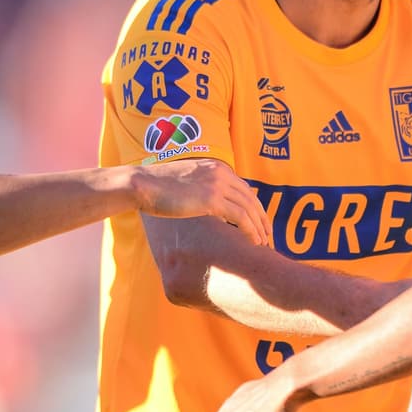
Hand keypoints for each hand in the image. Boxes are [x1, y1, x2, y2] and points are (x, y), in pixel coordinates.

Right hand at [134, 158, 270, 245]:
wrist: (143, 184)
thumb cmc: (157, 187)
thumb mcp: (186, 182)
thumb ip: (201, 188)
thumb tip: (206, 204)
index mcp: (216, 167)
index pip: (244, 188)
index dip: (254, 206)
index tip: (259, 222)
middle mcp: (221, 173)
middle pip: (251, 198)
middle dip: (262, 218)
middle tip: (268, 235)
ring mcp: (218, 185)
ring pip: (249, 209)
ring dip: (259, 228)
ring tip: (263, 243)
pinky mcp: (212, 200)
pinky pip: (241, 217)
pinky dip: (250, 230)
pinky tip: (254, 241)